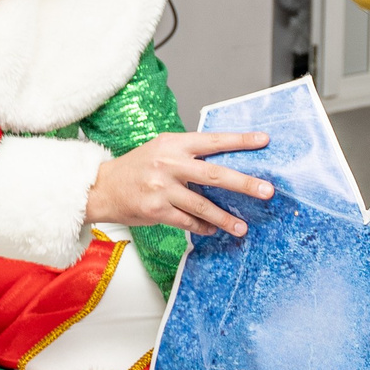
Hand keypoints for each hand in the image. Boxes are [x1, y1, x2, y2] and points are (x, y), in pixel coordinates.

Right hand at [86, 132, 271, 235]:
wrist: (102, 188)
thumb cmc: (137, 167)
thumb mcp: (162, 150)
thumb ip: (189, 154)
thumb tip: (224, 162)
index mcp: (173, 144)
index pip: (213, 140)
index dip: (240, 140)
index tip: (264, 141)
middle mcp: (169, 164)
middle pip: (214, 174)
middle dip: (243, 183)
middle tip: (266, 190)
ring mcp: (162, 188)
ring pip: (202, 205)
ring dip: (226, 217)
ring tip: (243, 227)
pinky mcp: (156, 210)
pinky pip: (187, 221)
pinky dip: (204, 226)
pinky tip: (215, 229)